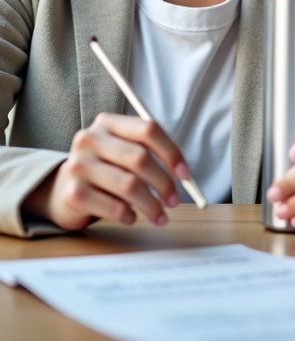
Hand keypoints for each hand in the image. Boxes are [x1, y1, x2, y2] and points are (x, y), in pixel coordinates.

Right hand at [22, 112, 186, 229]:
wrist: (62, 190)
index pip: (148, 129)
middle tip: (174, 201)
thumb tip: (183, 175)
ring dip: (151, 205)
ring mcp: (77, 165)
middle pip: (140, 158)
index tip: (185, 174)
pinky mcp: (73, 193)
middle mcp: (89, 139)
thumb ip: (152, 154)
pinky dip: (129, 215)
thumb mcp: (124, 151)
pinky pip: (114, 206)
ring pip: (129, 185)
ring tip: (160, 216)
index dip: (171, 152)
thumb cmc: (106, 169)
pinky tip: (132, 217)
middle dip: (164, 183)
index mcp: (107, 123)